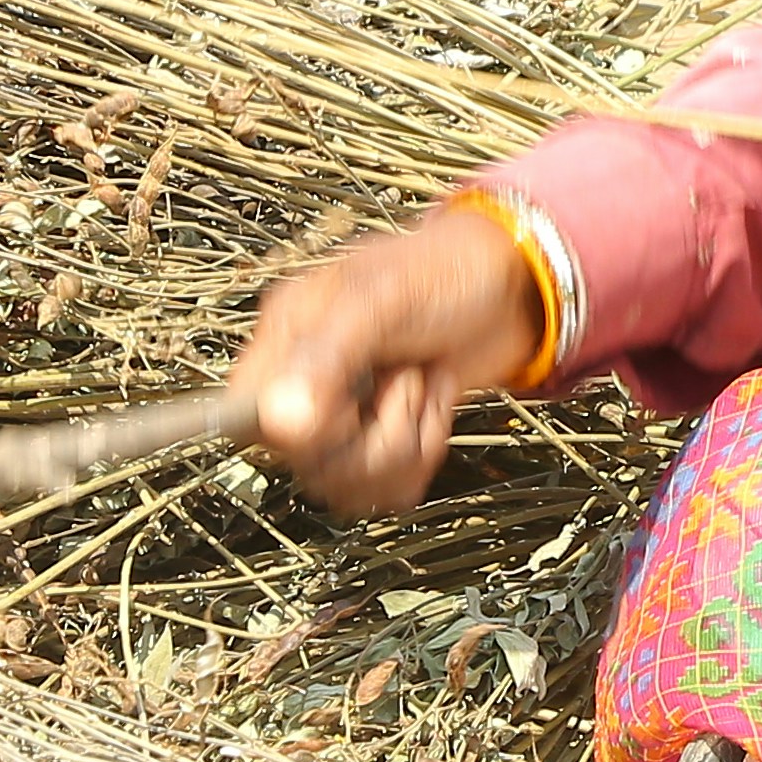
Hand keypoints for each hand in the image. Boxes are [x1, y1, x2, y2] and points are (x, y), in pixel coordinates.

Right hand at [226, 210, 540, 517]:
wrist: (514, 289)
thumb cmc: (448, 274)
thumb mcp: (385, 301)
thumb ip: (328, 357)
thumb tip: (279, 423)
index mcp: (289, 335)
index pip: (247, 415)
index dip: (294, 432)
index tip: (347, 410)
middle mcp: (307, 378)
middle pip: (304, 463)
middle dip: (373, 438)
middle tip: (406, 383)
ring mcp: (345, 413)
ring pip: (346, 483)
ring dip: (404, 444)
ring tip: (423, 386)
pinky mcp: (382, 438)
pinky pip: (383, 487)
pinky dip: (422, 453)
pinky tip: (434, 406)